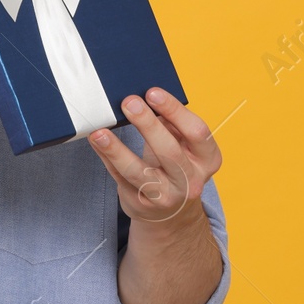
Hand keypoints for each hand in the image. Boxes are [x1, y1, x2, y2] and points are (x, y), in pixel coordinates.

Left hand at [89, 88, 222, 225]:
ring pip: (139, 171)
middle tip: (129, 103)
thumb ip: (170, 125)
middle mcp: (191, 180)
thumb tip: (143, 98)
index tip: (153, 92)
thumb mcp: (183, 146)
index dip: (175, 111)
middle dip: (147, 124)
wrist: (172, 211)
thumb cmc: (174, 166)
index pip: (196, 132)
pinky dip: (106, 157)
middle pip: (169, 151)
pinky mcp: (141, 203)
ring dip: (117, 149)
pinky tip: (96, 142)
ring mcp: (166, 195)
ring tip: (100, 132)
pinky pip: (120, 177)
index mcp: (207, 159)